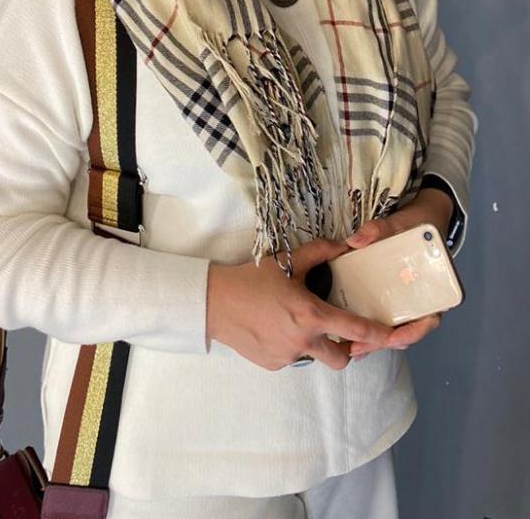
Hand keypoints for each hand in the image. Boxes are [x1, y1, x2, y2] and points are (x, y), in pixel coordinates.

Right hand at [206, 238, 395, 371]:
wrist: (214, 303)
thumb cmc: (251, 279)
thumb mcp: (287, 261)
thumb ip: (320, 252)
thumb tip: (346, 245)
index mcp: (310, 315)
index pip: (356, 330)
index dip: (380, 336)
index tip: (396, 336)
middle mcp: (303, 341)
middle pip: (342, 358)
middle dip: (349, 349)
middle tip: (342, 332)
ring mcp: (287, 357)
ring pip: (316, 358)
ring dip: (319, 346)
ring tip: (303, 324)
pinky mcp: (273, 365)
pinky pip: (293, 358)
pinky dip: (293, 346)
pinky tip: (277, 327)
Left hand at [345, 187, 453, 359]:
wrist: (422, 218)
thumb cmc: (417, 225)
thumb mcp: (402, 223)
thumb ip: (380, 229)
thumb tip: (355, 241)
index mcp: (432, 286)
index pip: (430, 318)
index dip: (415, 331)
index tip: (396, 337)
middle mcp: (419, 297)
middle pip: (406, 329)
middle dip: (383, 342)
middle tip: (360, 347)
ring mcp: (404, 299)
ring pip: (392, 327)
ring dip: (374, 339)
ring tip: (351, 347)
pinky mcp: (388, 295)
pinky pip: (380, 314)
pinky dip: (367, 324)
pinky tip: (347, 331)